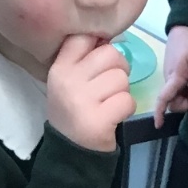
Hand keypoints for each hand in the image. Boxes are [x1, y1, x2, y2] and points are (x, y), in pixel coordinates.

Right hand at [46, 34, 134, 152]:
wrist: (71, 151)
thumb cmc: (75, 110)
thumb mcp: (69, 81)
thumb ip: (85, 58)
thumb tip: (109, 37)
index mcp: (60, 67)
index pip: (85, 37)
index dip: (100, 44)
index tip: (99, 61)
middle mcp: (69, 81)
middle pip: (111, 55)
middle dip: (118, 69)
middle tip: (110, 86)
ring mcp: (83, 101)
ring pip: (122, 78)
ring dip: (122, 91)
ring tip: (109, 103)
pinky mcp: (100, 120)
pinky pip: (128, 100)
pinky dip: (126, 109)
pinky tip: (114, 116)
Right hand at [154, 25, 187, 126]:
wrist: (185, 23)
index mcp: (174, 77)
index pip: (163, 99)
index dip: (160, 113)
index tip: (158, 125)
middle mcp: (169, 78)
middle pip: (173, 100)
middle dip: (185, 103)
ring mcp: (171, 75)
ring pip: (177, 94)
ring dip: (187, 95)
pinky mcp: (175, 70)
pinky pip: (179, 86)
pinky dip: (187, 88)